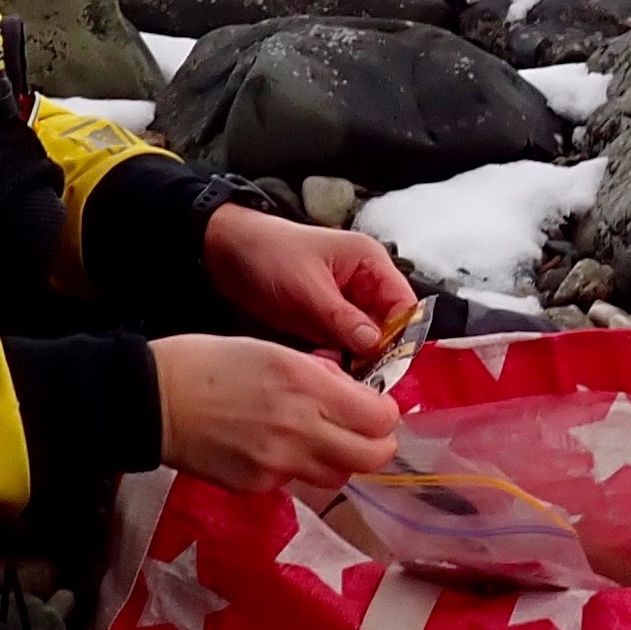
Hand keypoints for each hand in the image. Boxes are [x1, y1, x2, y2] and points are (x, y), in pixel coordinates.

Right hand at [152, 334, 401, 492]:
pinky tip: (272, 446)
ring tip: (317, 437)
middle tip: (361, 429)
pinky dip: (297, 467)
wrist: (153, 400)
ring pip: (339, 475)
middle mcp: (301, 428)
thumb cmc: (208, 362)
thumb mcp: (272, 349)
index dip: (384, 413)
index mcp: (307, 385)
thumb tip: (349, 393)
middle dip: (375, 443)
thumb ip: (318, 375)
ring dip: (339, 458)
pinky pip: (297, 482)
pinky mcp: (257, 486)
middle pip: (371, 456)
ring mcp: (280, 464)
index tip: (373, 406)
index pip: (380, 418)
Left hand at [202, 201, 419, 361]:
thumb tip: (376, 346)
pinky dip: (334, 359)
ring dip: (352, 360)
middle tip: (355, 375)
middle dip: (374, 353)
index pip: (404, 306)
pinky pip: (342, 347)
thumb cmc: (269, 255)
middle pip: (388, 328)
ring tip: (330, 368)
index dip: (401, 336)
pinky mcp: (325, 321)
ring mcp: (345, 305)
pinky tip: (318, 365)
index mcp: (370, 264)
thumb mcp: (307, 288)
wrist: (225, 254)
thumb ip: (343, 318)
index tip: (386, 365)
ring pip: (365, 343)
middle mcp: (364, 285)